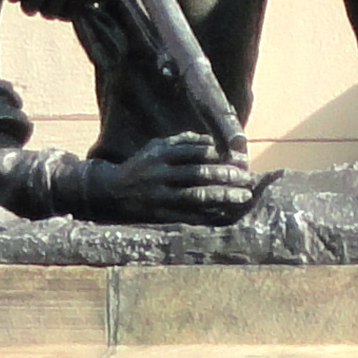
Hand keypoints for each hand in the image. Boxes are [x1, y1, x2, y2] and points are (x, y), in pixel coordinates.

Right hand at [94, 129, 259, 223]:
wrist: (110, 191)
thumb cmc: (141, 165)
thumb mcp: (157, 147)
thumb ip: (184, 142)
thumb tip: (212, 142)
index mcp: (161, 154)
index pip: (195, 153)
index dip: (219, 155)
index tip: (239, 159)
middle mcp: (160, 174)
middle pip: (198, 174)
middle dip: (226, 176)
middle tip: (247, 178)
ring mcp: (159, 196)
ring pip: (195, 196)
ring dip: (222, 196)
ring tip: (243, 196)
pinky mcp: (158, 214)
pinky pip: (186, 215)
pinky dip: (207, 215)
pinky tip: (224, 214)